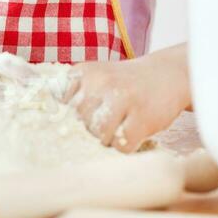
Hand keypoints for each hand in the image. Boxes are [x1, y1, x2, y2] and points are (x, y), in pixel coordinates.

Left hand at [61, 43, 190, 152]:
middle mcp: (101, 82)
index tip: (81, 118)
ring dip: (109, 138)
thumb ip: (73, 94)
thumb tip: (51, 125)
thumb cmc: (126, 82)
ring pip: (99, 135)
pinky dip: (127, 145)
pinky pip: (121, 145)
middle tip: (109, 119)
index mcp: (84, 71)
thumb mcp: (96, 77)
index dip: (70, 118)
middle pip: (80, 123)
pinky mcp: (143, 117)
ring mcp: (123, 98)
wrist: (167, 74)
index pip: (60, 106)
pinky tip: (134, 130)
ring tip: (121, 125)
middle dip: (91, 128)